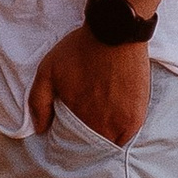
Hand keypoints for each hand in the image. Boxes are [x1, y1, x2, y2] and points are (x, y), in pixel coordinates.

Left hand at [30, 25, 150, 144]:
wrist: (115, 31)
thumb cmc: (80, 50)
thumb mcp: (48, 71)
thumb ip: (39, 103)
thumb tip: (40, 129)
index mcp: (79, 118)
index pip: (73, 145)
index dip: (70, 141)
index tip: (68, 134)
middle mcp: (102, 125)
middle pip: (92, 145)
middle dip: (86, 142)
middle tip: (83, 128)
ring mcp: (122, 121)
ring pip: (110, 142)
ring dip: (104, 139)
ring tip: (99, 125)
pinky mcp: (138, 114)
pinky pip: (127, 136)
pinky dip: (120, 134)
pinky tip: (114, 123)